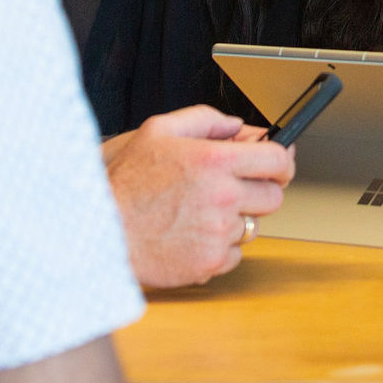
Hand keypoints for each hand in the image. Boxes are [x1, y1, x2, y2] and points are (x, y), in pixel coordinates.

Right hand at [104, 106, 295, 287]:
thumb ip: (204, 120)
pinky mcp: (211, 262)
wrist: (100, 233)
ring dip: (235, 220)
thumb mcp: (158, 131)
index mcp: (215, 160)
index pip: (279, 160)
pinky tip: (193, 236)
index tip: (278, 165)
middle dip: (259, 191)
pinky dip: (220, 248)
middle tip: (232, 191)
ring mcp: (219, 232)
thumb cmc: (126, 184)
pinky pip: (236, 254)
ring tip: (199, 214)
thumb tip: (236, 126)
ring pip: (253, 225)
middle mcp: (223, 196)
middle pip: (274, 196)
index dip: (282, 161)